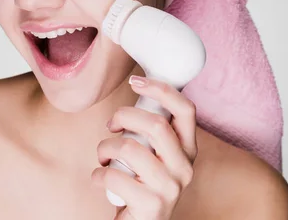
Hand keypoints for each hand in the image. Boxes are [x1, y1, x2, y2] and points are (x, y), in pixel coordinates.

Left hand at [91, 76, 197, 219]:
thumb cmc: (141, 183)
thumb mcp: (156, 155)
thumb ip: (153, 130)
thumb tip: (139, 90)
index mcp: (189, 150)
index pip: (186, 110)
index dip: (161, 90)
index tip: (136, 82)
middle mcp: (185, 168)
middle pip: (155, 124)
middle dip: (123, 116)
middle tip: (111, 125)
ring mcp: (171, 188)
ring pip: (130, 147)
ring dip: (106, 147)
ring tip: (103, 156)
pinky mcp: (152, 205)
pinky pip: (114, 175)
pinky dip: (98, 173)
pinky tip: (99, 177)